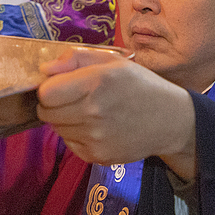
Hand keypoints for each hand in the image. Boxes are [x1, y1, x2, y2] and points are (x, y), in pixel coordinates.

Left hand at [37, 49, 196, 176]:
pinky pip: (70, 143)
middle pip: (46, 112)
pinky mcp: (98, 156)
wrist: (169, 120)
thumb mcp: (112, 61)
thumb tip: (44, 69)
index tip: (62, 86)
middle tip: (75, 99)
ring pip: (57, 128)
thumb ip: (75, 58)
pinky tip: (96, 127)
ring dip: (66, 120)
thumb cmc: (139, 85)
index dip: (50, 88)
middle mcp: (93, 111)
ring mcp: (95, 137)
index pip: (46, 93)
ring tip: (90, 112)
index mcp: (96, 82)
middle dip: (55, 104)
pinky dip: (77, 135)